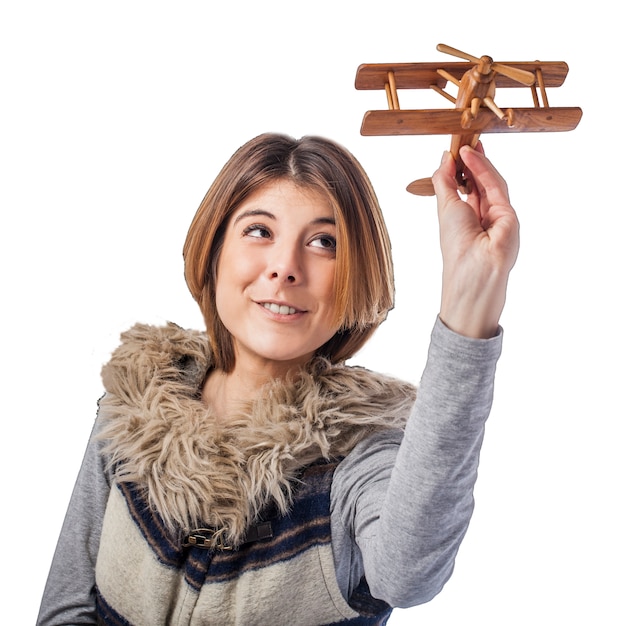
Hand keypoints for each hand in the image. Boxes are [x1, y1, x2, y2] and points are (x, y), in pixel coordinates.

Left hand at [432, 144, 519, 338]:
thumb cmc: (455, 249)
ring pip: (491, 182)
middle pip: (482, 183)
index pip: (469, 189)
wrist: (472, 276)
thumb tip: (445, 158)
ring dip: (478, 162)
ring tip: (466, 144)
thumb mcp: (445, 209)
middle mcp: (486, 218)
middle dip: (474, 161)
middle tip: (466, 139)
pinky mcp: (511, 217)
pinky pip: (497, 188)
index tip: (458, 149)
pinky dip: (483, 170)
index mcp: (469, 221)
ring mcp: (501, 218)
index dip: (464, 169)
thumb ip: (446, 183)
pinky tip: (471, 156)